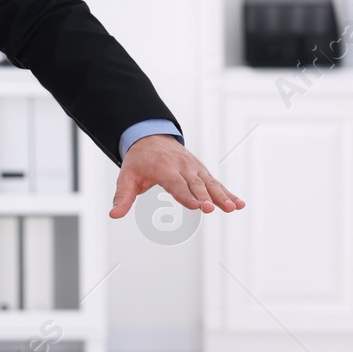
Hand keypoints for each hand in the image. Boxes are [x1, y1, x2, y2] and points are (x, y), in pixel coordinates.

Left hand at [111, 134, 243, 218]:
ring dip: (222, 196)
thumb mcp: (126, 177)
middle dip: (205, 197)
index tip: (197, 207)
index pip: (176, 184)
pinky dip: (228, 192)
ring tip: (233, 208)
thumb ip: (122, 197)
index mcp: (164, 168)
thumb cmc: (139, 161)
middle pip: (195, 184)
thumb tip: (113, 215)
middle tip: (212, 209)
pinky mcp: (201, 171)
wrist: (150, 137)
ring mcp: (194, 168)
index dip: (187, 196)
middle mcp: (182, 166)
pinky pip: (215, 183)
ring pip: (210, 183)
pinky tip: (239, 204)